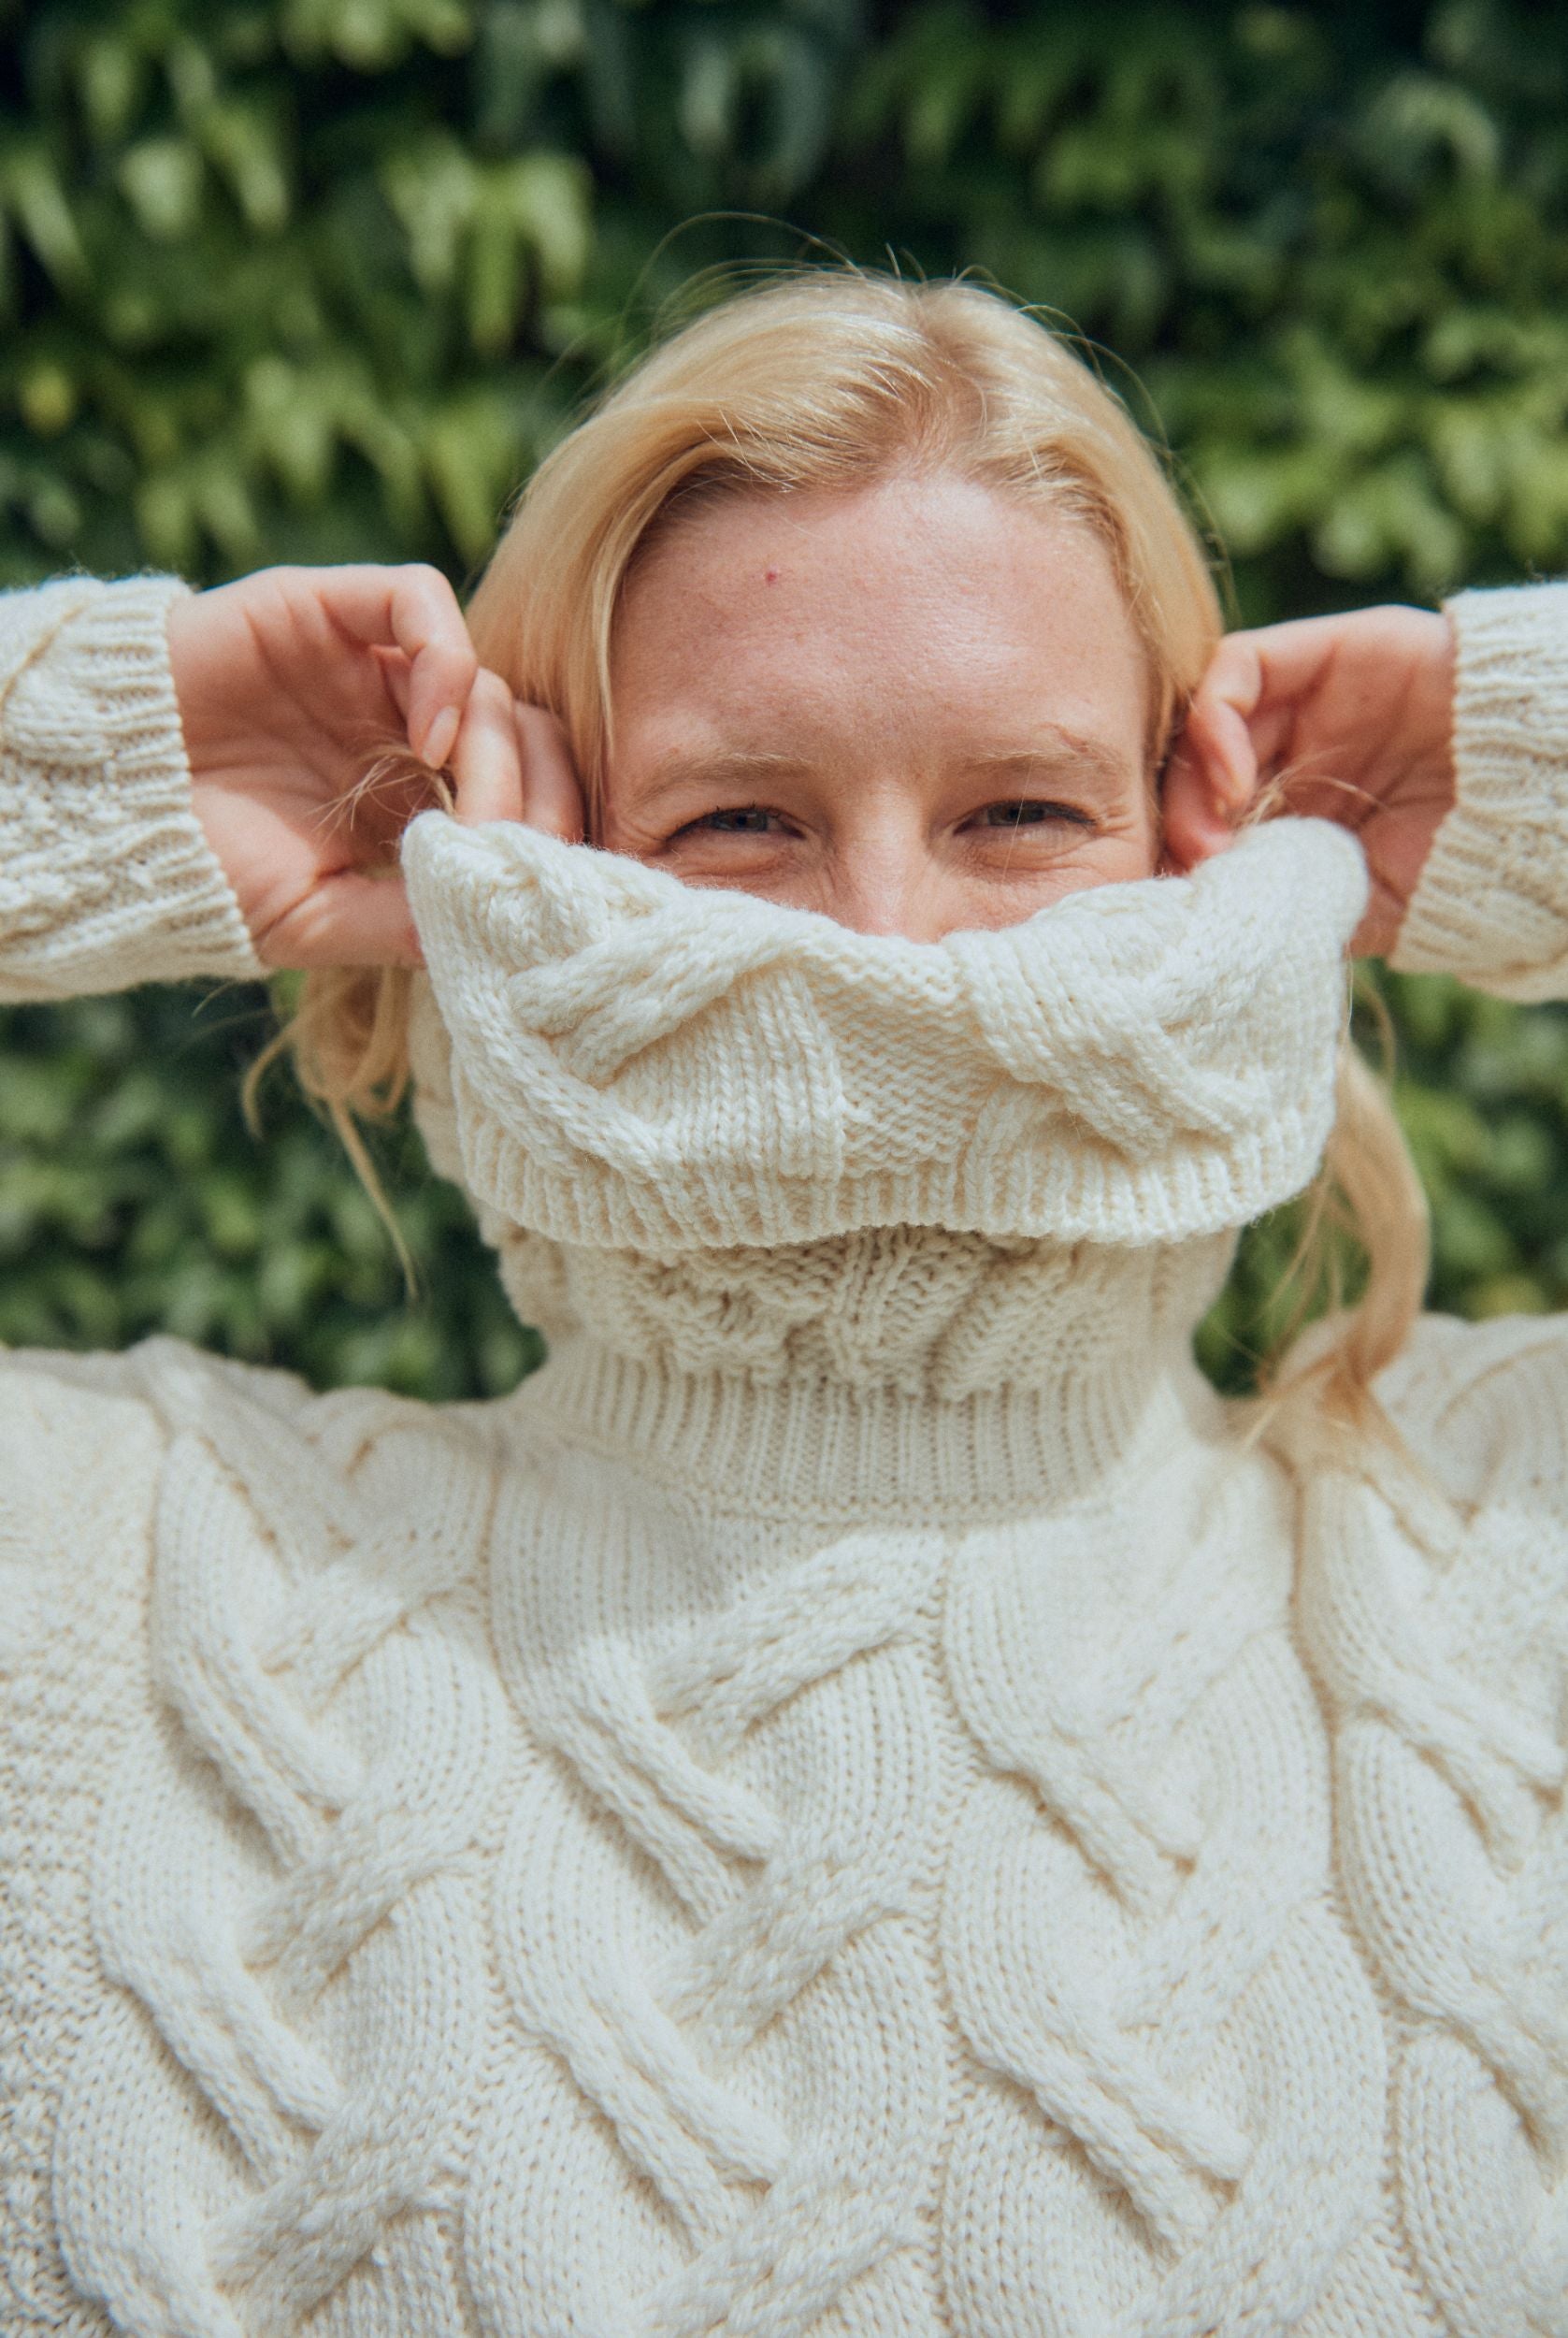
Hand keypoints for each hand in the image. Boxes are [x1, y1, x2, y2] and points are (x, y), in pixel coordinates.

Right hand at [169, 564, 579, 969]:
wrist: (104, 805)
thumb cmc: (202, 866)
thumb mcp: (313, 918)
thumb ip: (403, 923)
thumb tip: (498, 934)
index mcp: (414, 798)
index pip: (523, 790)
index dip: (549, 826)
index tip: (544, 879)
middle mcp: (405, 726)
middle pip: (519, 734)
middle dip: (535, 792)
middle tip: (517, 846)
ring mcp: (372, 666)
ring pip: (485, 677)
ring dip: (498, 744)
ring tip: (473, 806)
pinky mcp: (330, 610)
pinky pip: (419, 600)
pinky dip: (449, 661)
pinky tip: (431, 738)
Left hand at [1162, 605, 1456, 956]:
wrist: (1540, 793)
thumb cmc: (1464, 858)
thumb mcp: (1369, 907)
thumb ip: (1297, 909)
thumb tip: (1214, 936)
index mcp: (1294, 812)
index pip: (1205, 820)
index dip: (1180, 856)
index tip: (1179, 901)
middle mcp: (1289, 754)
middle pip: (1195, 773)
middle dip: (1180, 823)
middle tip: (1195, 866)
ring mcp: (1300, 703)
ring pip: (1206, 723)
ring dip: (1190, 781)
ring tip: (1212, 835)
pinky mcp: (1317, 653)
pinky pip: (1235, 668)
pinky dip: (1214, 722)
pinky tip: (1235, 783)